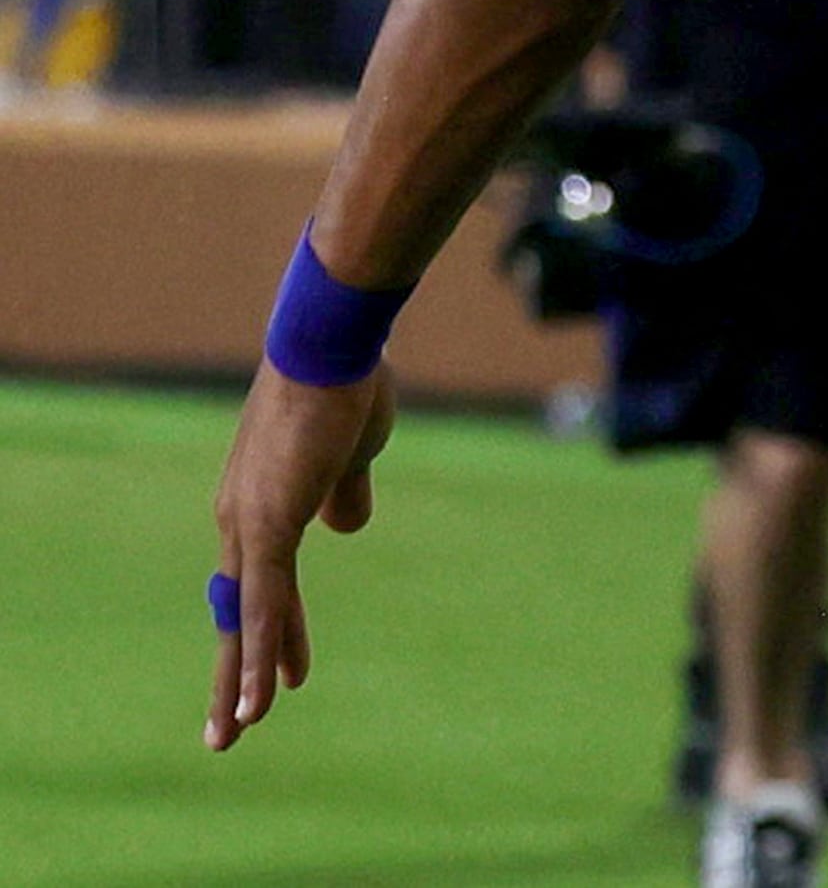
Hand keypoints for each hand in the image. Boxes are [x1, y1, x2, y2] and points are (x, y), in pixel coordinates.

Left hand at [203, 357, 395, 750]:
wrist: (333, 344)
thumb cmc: (346, 384)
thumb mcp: (353, 451)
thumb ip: (345, 492)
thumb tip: (346, 526)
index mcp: (258, 502)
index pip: (260, 584)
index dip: (273, 633)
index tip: (284, 679)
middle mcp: (238, 518)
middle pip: (238, 612)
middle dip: (235, 675)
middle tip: (225, 733)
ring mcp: (248, 523)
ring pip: (247, 618)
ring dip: (244, 678)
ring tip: (239, 730)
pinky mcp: (268, 523)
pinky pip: (269, 602)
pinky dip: (267, 649)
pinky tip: (267, 693)